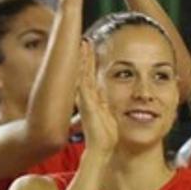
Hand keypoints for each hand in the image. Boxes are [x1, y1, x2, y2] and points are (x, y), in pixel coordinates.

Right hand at [75, 40, 117, 155]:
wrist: (102, 149)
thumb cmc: (106, 136)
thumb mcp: (108, 116)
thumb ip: (106, 106)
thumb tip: (107, 99)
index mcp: (92, 100)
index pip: (89, 78)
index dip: (88, 63)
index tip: (89, 50)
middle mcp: (87, 98)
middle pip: (84, 72)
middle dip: (84, 56)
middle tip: (84, 40)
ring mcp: (85, 100)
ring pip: (82, 74)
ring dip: (82, 59)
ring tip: (82, 43)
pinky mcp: (87, 103)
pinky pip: (83, 82)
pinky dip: (82, 70)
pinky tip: (82, 59)